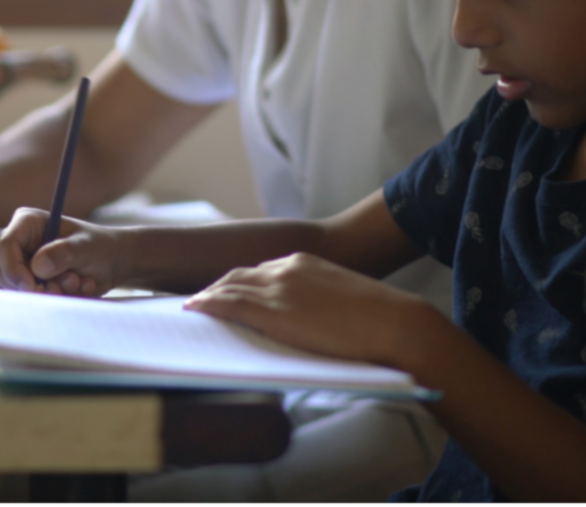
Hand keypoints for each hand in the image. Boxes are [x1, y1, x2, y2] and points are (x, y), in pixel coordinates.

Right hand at [0, 207, 127, 296]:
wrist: (112, 263)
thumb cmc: (99, 246)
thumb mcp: (85, 247)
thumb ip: (63, 253)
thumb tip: (37, 266)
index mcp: (27, 223)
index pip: (5, 246)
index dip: (14, 268)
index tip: (31, 286)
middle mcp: (21, 243)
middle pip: (3, 270)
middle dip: (30, 285)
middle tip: (56, 290)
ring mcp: (25, 264)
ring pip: (17, 287)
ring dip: (49, 291)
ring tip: (76, 281)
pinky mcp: (33, 282)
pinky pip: (32, 297)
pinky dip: (56, 297)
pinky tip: (78, 286)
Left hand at [184, 252, 435, 369]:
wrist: (394, 323)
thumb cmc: (377, 319)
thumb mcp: (339, 298)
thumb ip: (315, 299)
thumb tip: (304, 316)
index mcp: (303, 262)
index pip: (258, 270)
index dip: (237, 281)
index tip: (225, 289)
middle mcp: (285, 268)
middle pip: (238, 274)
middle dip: (217, 285)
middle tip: (200, 297)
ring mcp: (278, 288)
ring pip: (229, 286)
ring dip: (207, 294)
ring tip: (192, 305)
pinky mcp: (274, 311)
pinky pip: (230, 304)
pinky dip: (208, 304)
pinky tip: (195, 309)